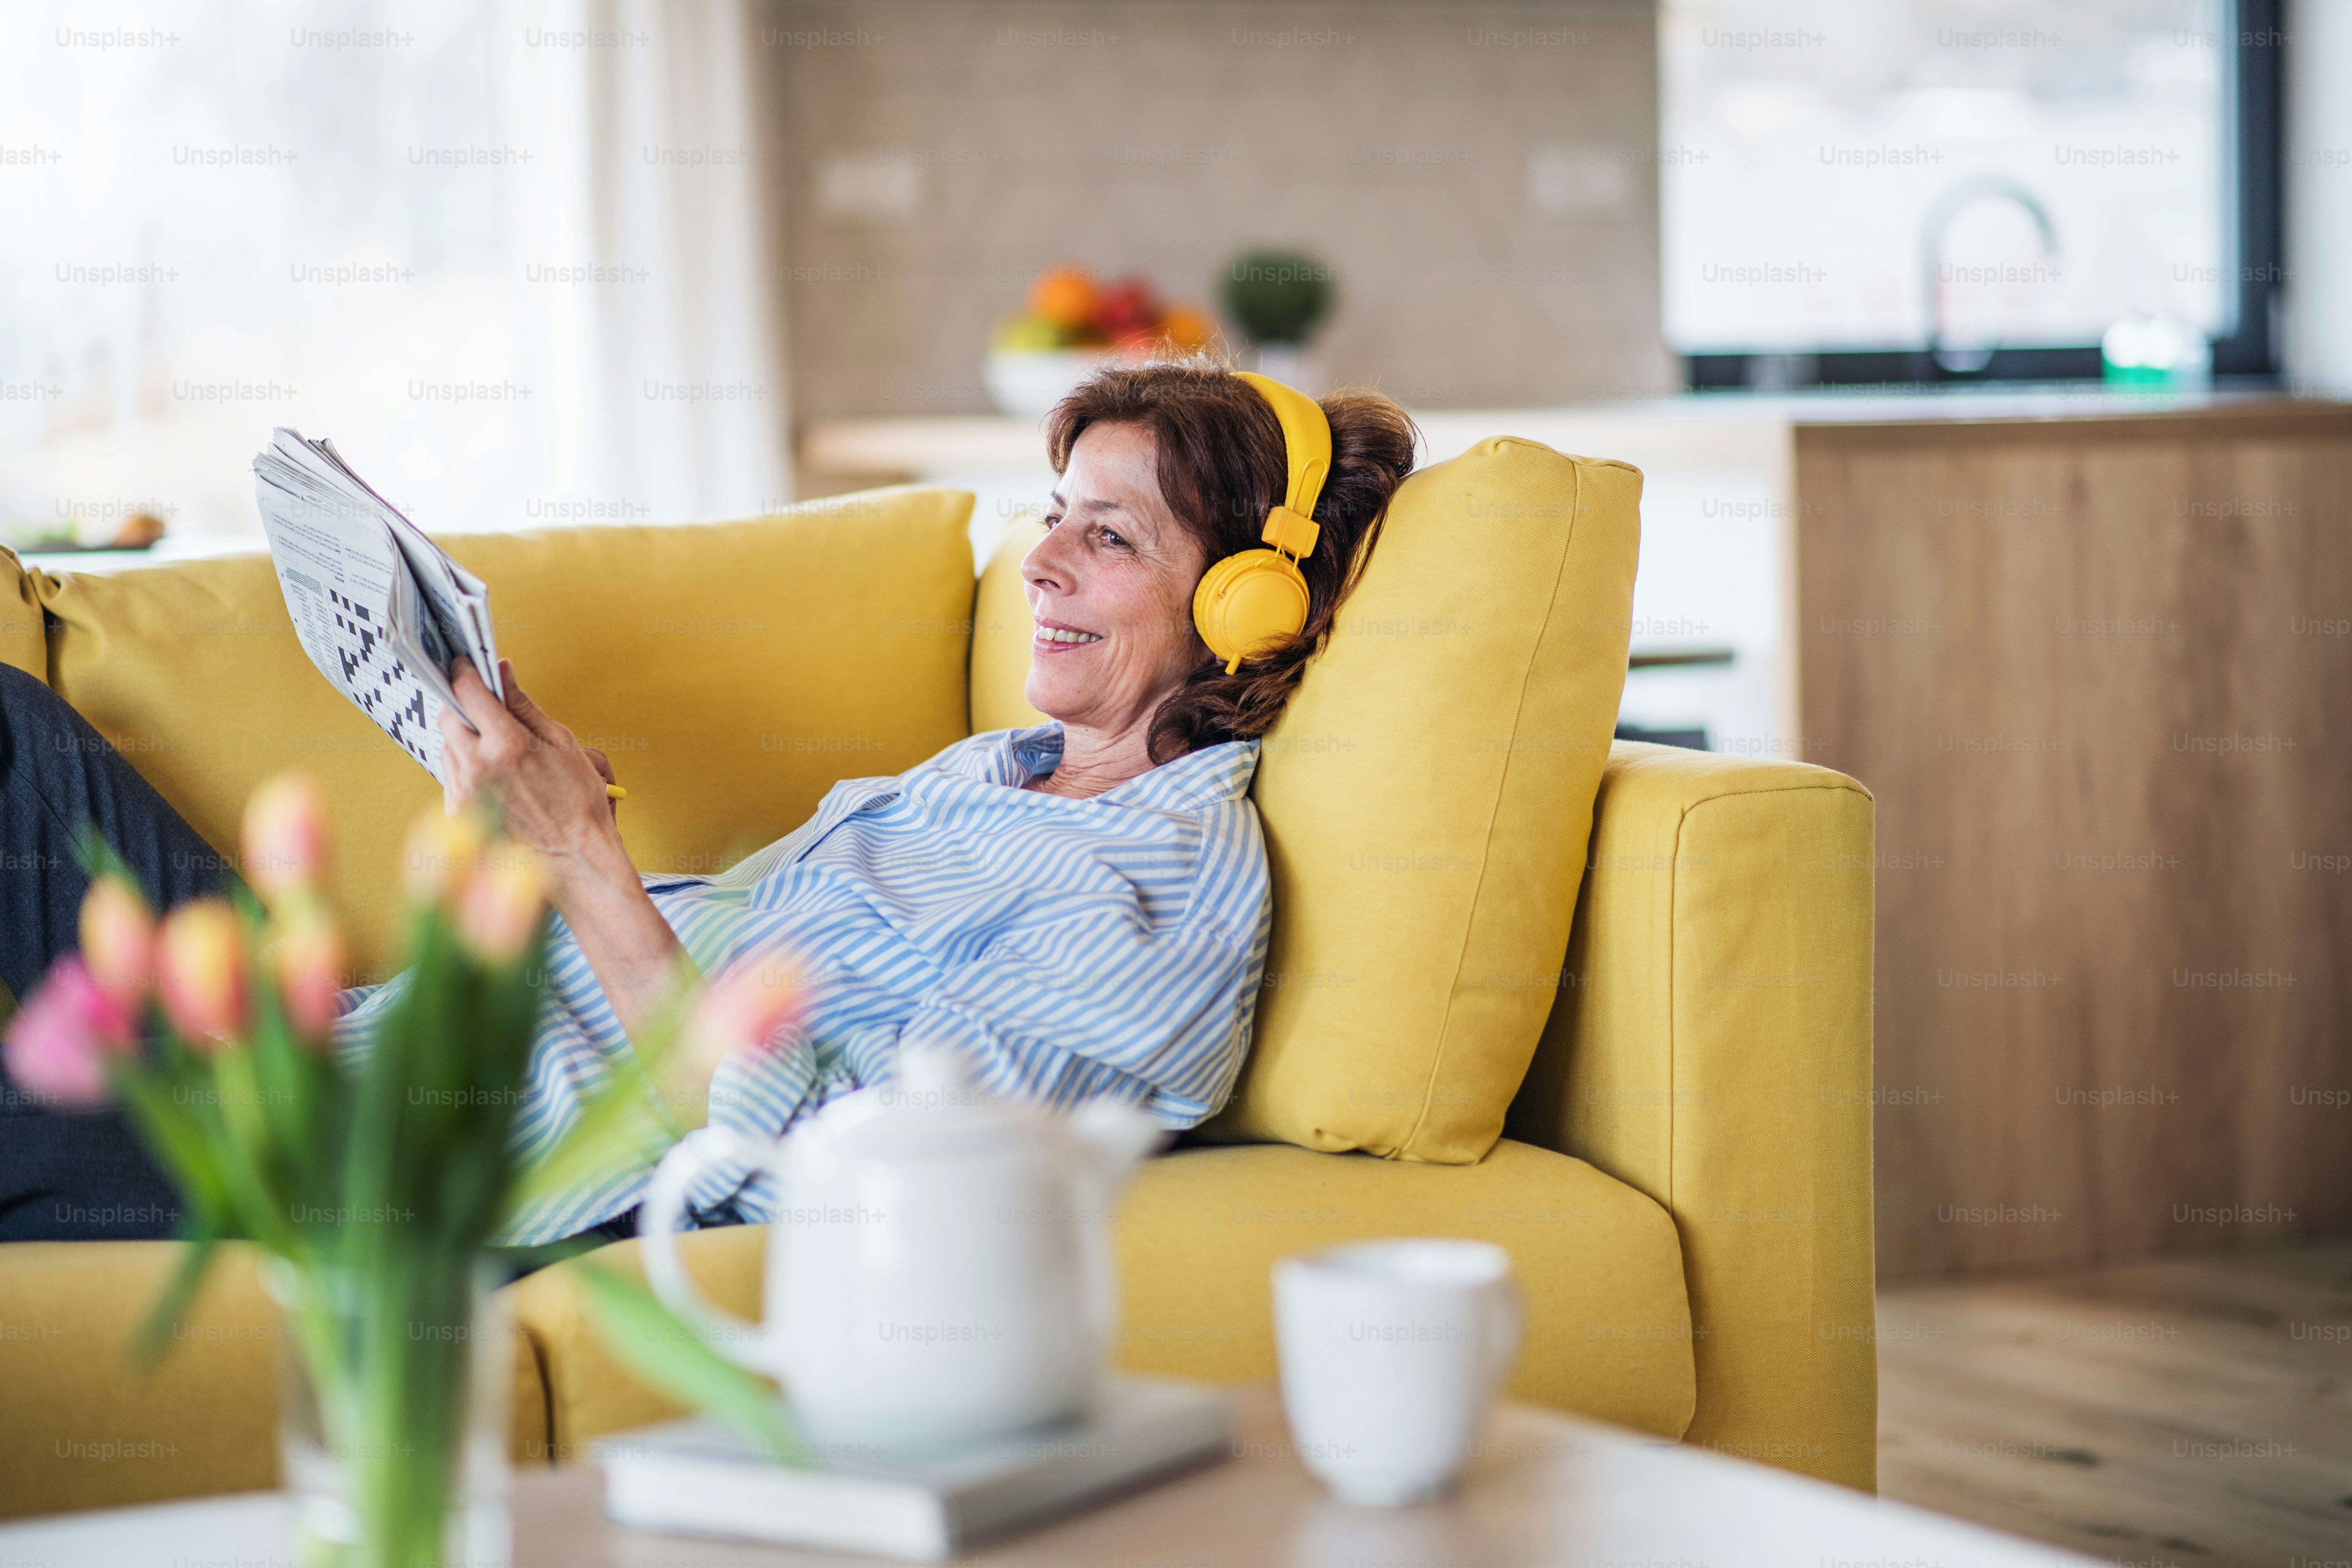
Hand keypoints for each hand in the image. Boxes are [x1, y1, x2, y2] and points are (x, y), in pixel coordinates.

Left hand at [436, 657, 623, 904]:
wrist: (575, 860)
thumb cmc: (578, 804)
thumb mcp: (561, 744)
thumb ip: (524, 705)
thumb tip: (503, 672)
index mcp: (507, 744)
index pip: (468, 691)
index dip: (465, 671)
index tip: (466, 664)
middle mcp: (477, 767)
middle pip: (448, 717)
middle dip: (461, 706)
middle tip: (481, 707)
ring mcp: (463, 793)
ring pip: (447, 748)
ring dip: (464, 740)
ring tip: (497, 751)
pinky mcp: (457, 814)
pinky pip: (451, 777)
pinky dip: (466, 770)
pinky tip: (494, 779)